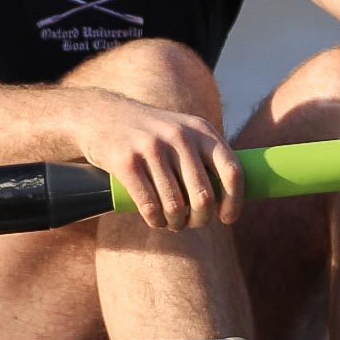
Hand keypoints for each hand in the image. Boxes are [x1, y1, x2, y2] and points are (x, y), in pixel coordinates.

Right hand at [70, 89, 243, 230]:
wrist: (104, 115)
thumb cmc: (155, 134)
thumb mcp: (186, 131)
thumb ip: (208, 156)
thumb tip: (233, 194)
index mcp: (203, 131)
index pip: (232, 172)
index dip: (235, 202)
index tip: (228, 218)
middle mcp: (181, 137)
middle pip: (204, 196)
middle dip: (201, 219)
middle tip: (194, 223)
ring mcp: (153, 149)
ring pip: (175, 205)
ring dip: (177, 224)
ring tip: (174, 224)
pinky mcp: (126, 163)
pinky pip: (149, 205)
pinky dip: (156, 221)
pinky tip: (157, 221)